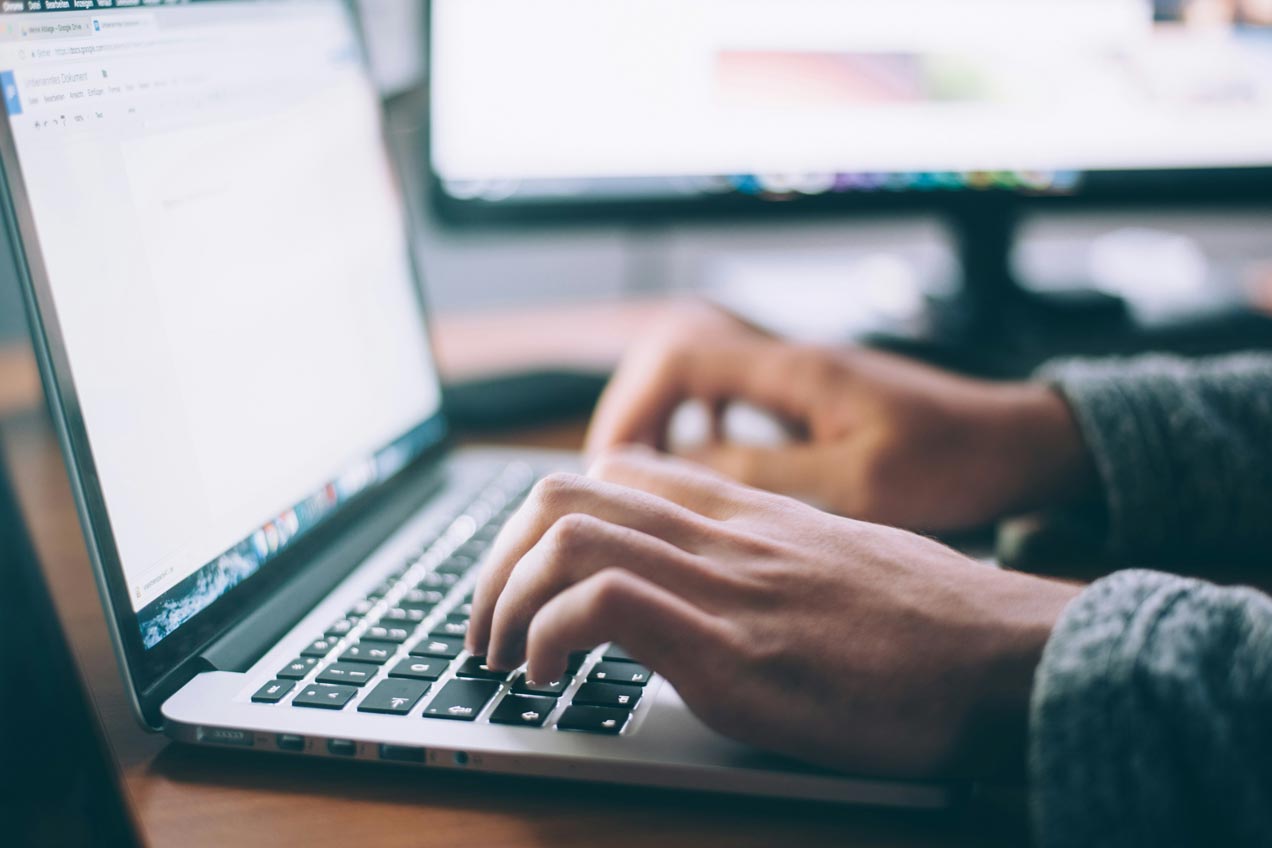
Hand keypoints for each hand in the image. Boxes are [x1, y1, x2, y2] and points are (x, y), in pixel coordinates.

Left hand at [467, 447, 1081, 778]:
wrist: (1012, 656)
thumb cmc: (937, 623)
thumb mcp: (842, 563)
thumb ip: (771, 557)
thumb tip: (725, 587)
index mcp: (748, 513)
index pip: (616, 472)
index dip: (547, 519)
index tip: (529, 577)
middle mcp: (725, 534)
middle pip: (565, 493)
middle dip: (497, 560)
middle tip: (487, 624)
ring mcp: (726, 586)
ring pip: (566, 535)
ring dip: (504, 598)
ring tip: (502, 656)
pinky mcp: (733, 651)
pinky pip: (603, 605)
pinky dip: (548, 636)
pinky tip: (548, 679)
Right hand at [586, 303, 1095, 532]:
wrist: (1017, 443)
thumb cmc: (954, 462)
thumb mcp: (858, 483)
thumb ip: (766, 473)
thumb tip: (681, 470)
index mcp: (796, 370)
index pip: (680, 356)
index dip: (632, 405)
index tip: (613, 464)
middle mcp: (789, 360)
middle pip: (675, 354)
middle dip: (634, 410)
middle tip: (614, 474)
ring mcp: (799, 376)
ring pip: (699, 374)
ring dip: (663, 416)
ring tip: (645, 473)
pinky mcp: (811, 397)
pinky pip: (731, 395)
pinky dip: (700, 424)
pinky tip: (704, 465)